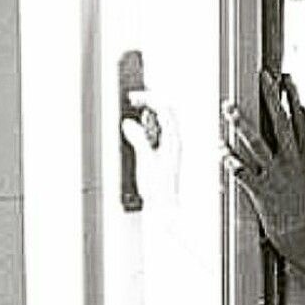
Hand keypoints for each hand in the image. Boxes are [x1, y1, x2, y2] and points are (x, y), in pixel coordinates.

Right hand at [120, 89, 181, 209]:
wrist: (164, 206)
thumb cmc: (159, 188)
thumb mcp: (145, 160)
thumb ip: (138, 139)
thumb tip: (129, 123)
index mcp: (174, 140)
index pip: (166, 109)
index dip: (150, 98)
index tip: (134, 98)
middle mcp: (175, 142)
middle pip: (167, 112)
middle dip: (150, 103)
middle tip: (134, 101)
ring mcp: (171, 148)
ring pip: (163, 122)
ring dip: (149, 114)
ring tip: (135, 112)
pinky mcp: (166, 155)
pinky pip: (159, 133)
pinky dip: (148, 126)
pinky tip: (138, 131)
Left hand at [221, 69, 304, 260]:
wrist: (304, 235)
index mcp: (304, 157)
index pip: (300, 122)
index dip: (293, 98)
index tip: (286, 79)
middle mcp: (291, 163)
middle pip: (282, 124)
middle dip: (272, 99)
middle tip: (262, 77)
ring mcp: (276, 177)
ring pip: (258, 145)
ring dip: (242, 126)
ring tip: (230, 109)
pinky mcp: (262, 192)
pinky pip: (243, 174)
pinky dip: (232, 162)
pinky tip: (221, 151)